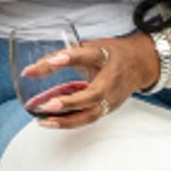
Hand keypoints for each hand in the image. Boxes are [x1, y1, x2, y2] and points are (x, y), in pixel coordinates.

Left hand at [20, 33, 159, 129]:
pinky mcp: (109, 108)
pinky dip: (70, 122)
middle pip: (93, 94)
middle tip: (48, 105)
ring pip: (91, 113)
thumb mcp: (89, 48)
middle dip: (70, 102)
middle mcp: (111, 79)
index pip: (88, 55)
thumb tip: (31, 71)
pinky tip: (52, 122)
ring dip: (67, 120)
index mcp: (105, 56)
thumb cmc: (111, 55)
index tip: (55, 60)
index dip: (70, 57)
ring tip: (44, 121)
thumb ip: (61, 58)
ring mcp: (112, 97)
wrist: (139, 64)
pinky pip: (89, 118)